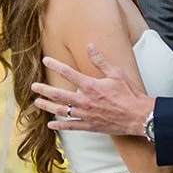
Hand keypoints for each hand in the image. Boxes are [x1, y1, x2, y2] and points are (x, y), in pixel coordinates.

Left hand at [32, 46, 153, 134]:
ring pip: (61, 110)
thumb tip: (90, 46)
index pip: (68, 72)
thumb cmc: (129, 94)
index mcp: (91, 85)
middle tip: (34, 86)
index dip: (56, 64)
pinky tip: (50, 124)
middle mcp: (85, 100)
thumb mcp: (116, 73)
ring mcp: (86, 114)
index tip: (46, 60)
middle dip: (44, 89)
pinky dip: (59, 125)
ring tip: (37, 102)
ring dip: (47, 106)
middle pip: (59, 94)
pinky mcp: (90, 126)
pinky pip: (71, 126)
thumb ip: (100, 60)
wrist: (139, 116)